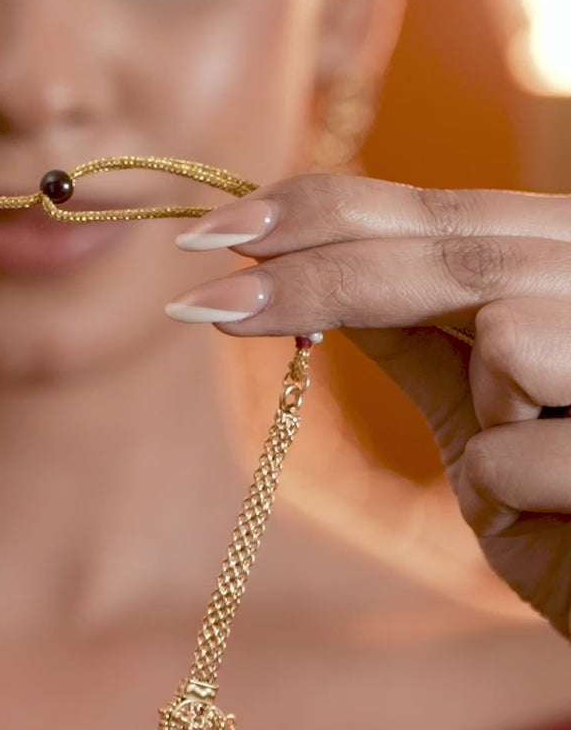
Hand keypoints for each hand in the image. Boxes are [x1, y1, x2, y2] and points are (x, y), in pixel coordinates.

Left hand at [168, 172, 570, 632]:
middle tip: (196, 301)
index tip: (217, 233)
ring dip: (488, 416)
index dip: (324, 212)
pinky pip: (517, 451)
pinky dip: (516, 496)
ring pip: (505, 331)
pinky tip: (570, 517)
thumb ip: (428, 347)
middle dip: (312, 275)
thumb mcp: (489, 423)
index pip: (439, 214)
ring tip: (540, 468)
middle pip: (452, 252)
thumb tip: (323, 289)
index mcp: (570, 265)